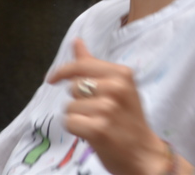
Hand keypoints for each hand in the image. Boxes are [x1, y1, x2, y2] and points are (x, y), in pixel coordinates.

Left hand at [49, 39, 171, 174]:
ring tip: (97, 122)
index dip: (62, 72)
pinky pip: (69, 123)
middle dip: (78, 100)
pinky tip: (92, 133)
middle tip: (97, 110)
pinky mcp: (99, 129)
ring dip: (77, 116)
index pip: (81, 66)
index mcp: (122, 73)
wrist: (143, 152)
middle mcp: (116, 87)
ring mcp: (108, 108)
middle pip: (73, 87)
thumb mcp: (118, 86)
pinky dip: (76, 130)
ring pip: (69, 107)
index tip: (51, 79)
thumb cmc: (128, 118)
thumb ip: (93, 64)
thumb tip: (76, 42)